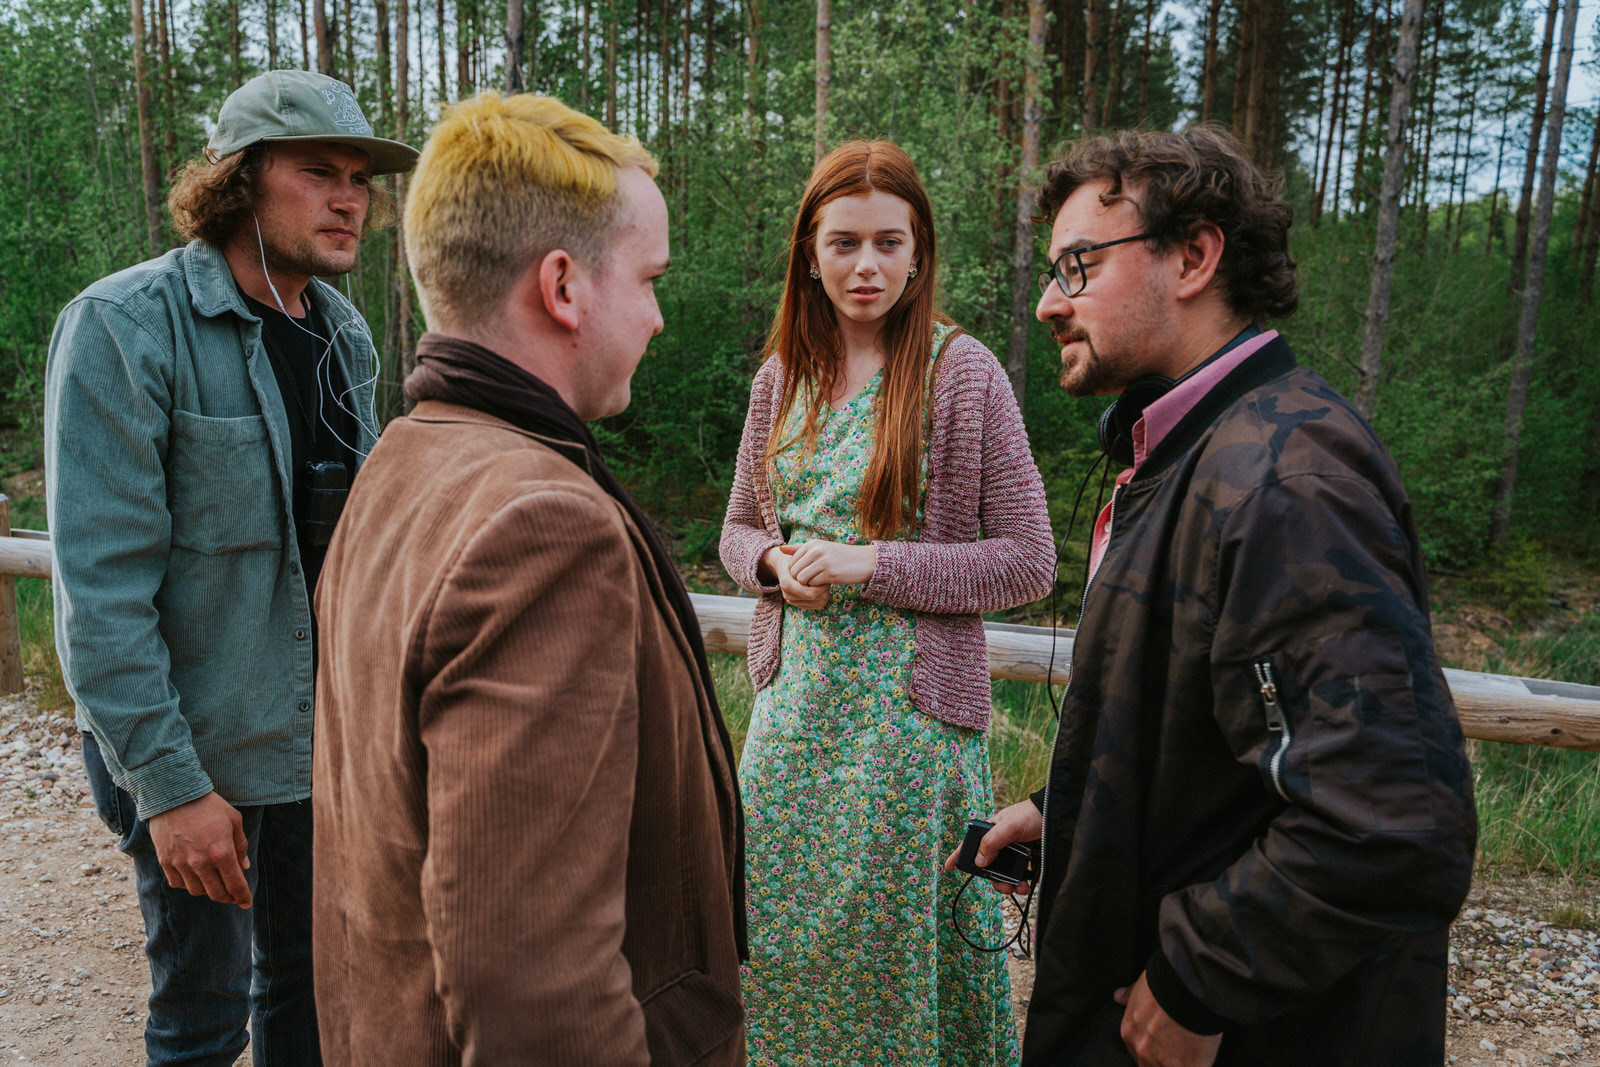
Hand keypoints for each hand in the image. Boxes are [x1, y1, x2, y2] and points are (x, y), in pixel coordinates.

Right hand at [148, 791, 252, 908]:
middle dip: (228, 898)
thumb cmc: (208, 805)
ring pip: (197, 891)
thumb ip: (240, 846)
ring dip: (208, 891)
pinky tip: (195, 877)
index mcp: (222, 852)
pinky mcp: (165, 861)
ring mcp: (181, 863)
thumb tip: (243, 867)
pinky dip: (188, 884)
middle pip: (216, 893)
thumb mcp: (234, 820)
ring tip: (214, 883)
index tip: (247, 903)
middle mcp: (201, 862)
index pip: (235, 885)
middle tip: (233, 896)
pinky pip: (178, 883)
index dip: (243, 897)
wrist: (174, 795)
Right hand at [762, 545, 828, 610]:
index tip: (825, 575)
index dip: (821, 586)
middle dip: (824, 590)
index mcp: (787, 584)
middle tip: (827, 580)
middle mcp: (788, 595)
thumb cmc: (795, 557)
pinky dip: (823, 598)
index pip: (811, 593)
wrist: (786, 566)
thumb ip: (795, 549)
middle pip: (815, 600)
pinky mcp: (799, 604)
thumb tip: (783, 548)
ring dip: (824, 594)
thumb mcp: (798, 553)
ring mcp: (793, 600)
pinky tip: (823, 588)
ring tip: (824, 582)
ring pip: (818, 604)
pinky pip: (817, 605)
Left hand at [782, 539, 876, 587]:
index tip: (808, 573)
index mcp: (812, 543)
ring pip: (802, 579)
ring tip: (819, 581)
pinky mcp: (829, 573)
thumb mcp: (820, 548)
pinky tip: (827, 582)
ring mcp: (822, 561)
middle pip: (794, 571)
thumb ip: (800, 549)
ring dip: (809, 584)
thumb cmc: (841, 556)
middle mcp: (816, 550)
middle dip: (801, 579)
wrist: (865, 561)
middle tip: (813, 580)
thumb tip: (780, 549)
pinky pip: (813, 584)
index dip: (797, 571)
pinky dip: (818, 586)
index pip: (791, 562)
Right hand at [942, 798, 1042, 895]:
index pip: (971, 844)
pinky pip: (1018, 875)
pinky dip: (1021, 883)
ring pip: (1003, 873)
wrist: (1057, 817)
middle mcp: (1000, 843)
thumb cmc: (1031, 815)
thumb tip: (978, 861)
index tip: (949, 867)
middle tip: (1004, 887)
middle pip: (988, 866)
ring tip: (1019, 888)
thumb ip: (992, 841)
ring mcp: (1013, 852)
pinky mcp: (1026, 859)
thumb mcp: (1009, 826)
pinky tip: (1026, 885)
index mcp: (991, 831)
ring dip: (1009, 884)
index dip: (959, 855)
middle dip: (994, 879)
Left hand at [1114, 973, 1222, 1066]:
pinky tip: (1202, 1057)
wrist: (1188, 988)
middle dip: (1163, 1060)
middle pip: (1150, 1065)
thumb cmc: (1165, 984)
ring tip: (1191, 1050)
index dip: (1152, 1050)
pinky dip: (1198, 1064)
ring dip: (1179, 1063)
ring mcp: (1164, 1062)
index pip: (1138, 1051)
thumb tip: (1118, 996)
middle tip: (1178, 1048)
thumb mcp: (1142, 986)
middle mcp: (1142, 1051)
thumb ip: (1130, 996)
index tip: (1164, 1044)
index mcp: (1130, 1033)